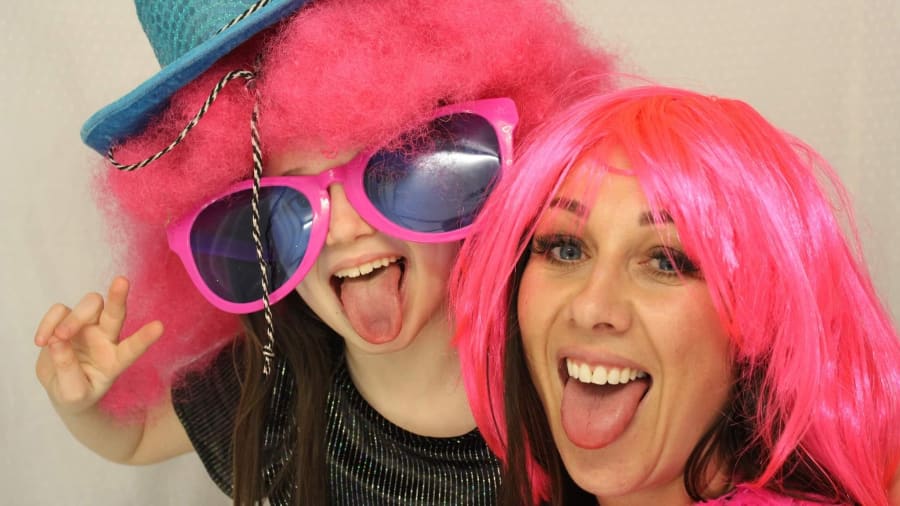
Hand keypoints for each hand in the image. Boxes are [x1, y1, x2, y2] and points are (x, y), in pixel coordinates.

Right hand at [34, 276, 162, 415]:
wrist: (61, 387)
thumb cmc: (76, 392)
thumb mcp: (73, 394)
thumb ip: (67, 370)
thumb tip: (57, 342)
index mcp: (116, 359)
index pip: (133, 349)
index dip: (144, 338)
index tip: (159, 327)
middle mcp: (106, 338)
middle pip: (116, 312)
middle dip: (119, 297)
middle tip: (122, 281)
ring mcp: (88, 327)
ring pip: (89, 304)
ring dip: (73, 318)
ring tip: (57, 338)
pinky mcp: (66, 320)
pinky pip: (60, 309)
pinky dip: (49, 321)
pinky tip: (41, 341)